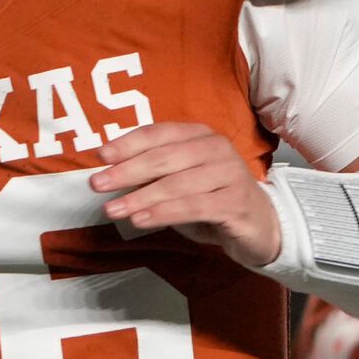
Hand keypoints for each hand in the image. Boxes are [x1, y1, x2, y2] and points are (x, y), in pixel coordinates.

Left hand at [91, 122, 281, 267]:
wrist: (260, 225)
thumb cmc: (213, 199)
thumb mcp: (181, 181)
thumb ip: (154, 173)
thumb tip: (110, 173)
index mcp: (200, 135)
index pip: (159, 133)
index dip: (128, 143)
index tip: (100, 156)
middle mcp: (217, 148)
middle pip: (164, 157)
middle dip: (127, 171)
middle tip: (98, 184)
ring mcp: (229, 174)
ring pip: (176, 184)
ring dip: (140, 197)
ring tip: (113, 209)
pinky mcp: (236, 202)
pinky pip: (192, 206)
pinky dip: (163, 214)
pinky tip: (140, 220)